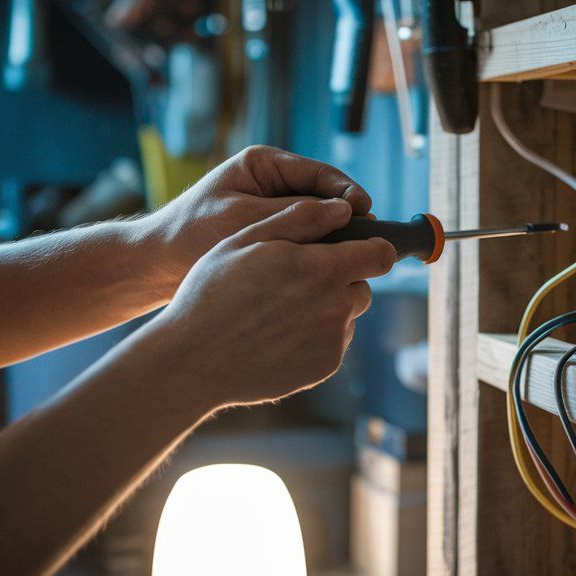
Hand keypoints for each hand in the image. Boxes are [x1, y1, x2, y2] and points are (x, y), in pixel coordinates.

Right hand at [132, 198, 395, 409]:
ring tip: (281, 310)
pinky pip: (332, 342)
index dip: (371, 247)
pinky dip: (315, 336)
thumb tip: (343, 208)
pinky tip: (278, 334)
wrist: (194, 360)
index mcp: (322, 269)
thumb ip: (300, 218)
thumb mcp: (247, 239)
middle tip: (295, 280)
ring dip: (327, 308)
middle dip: (339, 278)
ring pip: (346, 314)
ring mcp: (333, 341)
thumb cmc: (213, 293)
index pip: (380, 255)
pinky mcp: (324, 367)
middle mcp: (336, 307)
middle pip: (362, 285)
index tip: (355, 247)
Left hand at [137, 146, 371, 293]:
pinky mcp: (270, 235)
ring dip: (331, 239)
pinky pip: (303, 241)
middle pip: (323, 198)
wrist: (155, 267)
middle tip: (366, 241)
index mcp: (263, 165)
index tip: (366, 211)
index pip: (320, 174)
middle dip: (344, 219)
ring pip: (316, 223)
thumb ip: (295, 214)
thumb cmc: (191, 237)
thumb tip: (346, 212)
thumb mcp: (246, 220)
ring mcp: (272, 209)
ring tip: (350, 258)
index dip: (347, 193)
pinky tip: (327, 270)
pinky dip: (315, 254)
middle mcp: (271, 183)